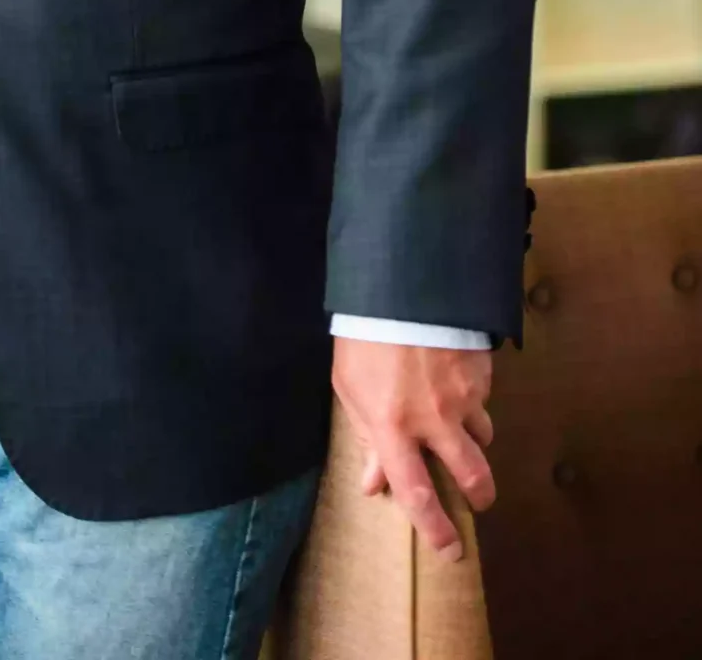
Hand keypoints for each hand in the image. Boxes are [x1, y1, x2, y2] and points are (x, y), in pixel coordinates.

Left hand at [331, 338, 495, 559]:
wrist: (398, 284)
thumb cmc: (364, 337)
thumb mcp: (350, 387)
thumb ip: (365, 437)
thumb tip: (373, 484)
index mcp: (393, 427)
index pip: (416, 493)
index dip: (434, 528)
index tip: (449, 549)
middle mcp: (433, 420)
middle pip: (471, 476)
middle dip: (479, 495)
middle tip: (477, 498)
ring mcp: (463, 396)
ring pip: (483, 437)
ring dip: (473, 439)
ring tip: (458, 426)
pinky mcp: (481, 373)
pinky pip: (483, 399)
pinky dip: (472, 399)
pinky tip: (453, 380)